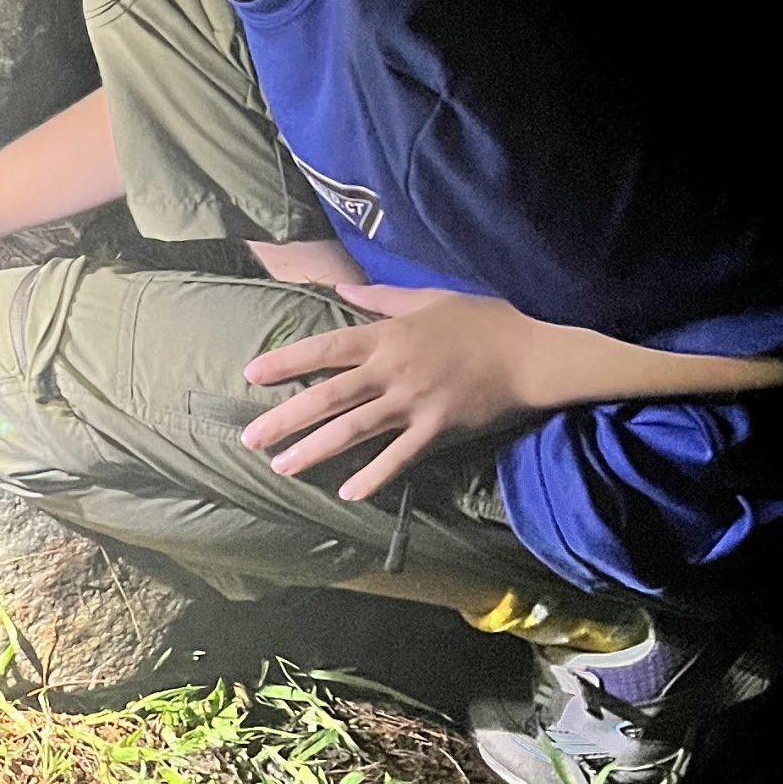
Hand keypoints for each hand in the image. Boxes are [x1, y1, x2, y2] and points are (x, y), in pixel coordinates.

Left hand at [238, 283, 544, 500]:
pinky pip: (397, 457)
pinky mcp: (436, 429)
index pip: (324, 348)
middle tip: (249, 438)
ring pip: (352, 429)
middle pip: (327, 396)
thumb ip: (382, 298)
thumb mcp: (430, 297)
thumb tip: (341, 291)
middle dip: (284, 418)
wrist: (532, 356)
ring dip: (313, 450)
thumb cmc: (483, 322)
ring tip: (282, 467)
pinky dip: (372, 476)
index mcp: (387, 336)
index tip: (251, 374)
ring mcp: (413, 403)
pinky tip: (347, 492)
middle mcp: (392, 370)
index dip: (286, 361)